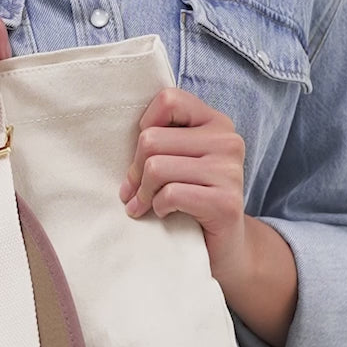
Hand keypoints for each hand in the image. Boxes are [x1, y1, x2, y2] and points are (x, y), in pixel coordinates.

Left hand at [118, 86, 248, 284]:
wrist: (226, 247)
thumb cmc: (193, 198)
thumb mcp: (180, 160)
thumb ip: (161, 139)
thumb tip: (116, 137)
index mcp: (216, 122)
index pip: (168, 100)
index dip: (144, 128)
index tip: (144, 154)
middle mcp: (228, 141)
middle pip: (151, 139)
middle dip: (135, 170)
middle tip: (134, 192)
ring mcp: (230, 171)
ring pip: (156, 168)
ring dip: (143, 193)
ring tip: (145, 204)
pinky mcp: (225, 203)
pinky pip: (171, 194)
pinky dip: (158, 207)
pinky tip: (165, 214)